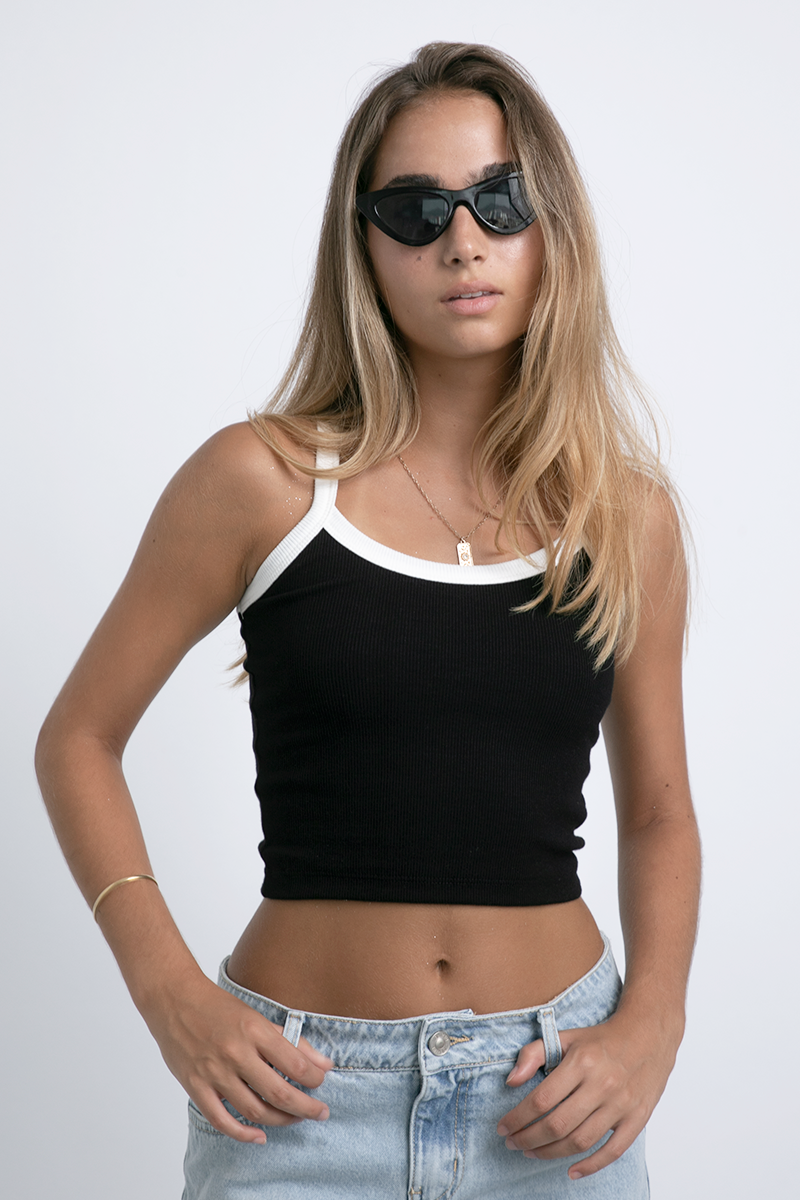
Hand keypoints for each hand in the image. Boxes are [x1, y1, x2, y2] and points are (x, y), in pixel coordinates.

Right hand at [143, 971, 333, 1143]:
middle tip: (321, 1112)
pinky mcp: (196, 1087)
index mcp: (255, 1031)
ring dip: (280, 1120)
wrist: (174, 1000)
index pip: (294, 1064)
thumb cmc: (218, 1007)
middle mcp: (236, 1053)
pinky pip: (221, 1120)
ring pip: (254, 1111)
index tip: (321, 1083)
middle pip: (279, 1092)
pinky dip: (243, 1134)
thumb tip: (324, 1064)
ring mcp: (215, 1073)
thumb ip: (291, 1041)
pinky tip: (260, 1137)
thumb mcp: (257, 1017)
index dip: (314, 1079)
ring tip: (295, 1119)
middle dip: (306, 1107)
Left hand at [496, 1012, 675, 1179]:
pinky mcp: (637, 1118)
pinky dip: (591, 1166)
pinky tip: (571, 1171)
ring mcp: (621, 1104)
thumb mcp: (565, 1036)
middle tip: (513, 1143)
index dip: (518, 1118)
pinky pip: (613, 1150)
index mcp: (581, 1062)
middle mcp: (602, 1085)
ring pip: (581, 1141)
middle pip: (558, 1124)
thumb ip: (534, 1054)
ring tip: (532, 1152)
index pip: (542, 1099)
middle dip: (529, 1138)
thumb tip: (511, 1082)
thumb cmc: (602, 1039)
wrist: (648, 1035)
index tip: (503, 1127)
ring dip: (551, 1153)